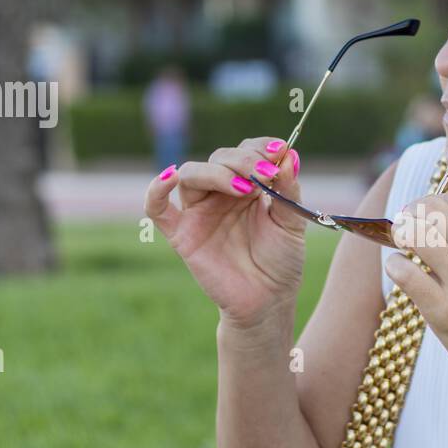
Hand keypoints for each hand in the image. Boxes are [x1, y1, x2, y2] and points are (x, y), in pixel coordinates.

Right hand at [144, 138, 304, 325]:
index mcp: (248, 185)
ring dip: (216, 173)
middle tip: (265, 174)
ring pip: (191, 174)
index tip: (280, 151)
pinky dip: (156, 189)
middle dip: (243, 161)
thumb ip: (289, 189)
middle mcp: (220, 193)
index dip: (260, 147)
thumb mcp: (291, 223)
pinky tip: (169, 177)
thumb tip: (290, 154)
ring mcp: (199, 212)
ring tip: (244, 188)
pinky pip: (156, 208)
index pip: (246, 150)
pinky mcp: (181, 234)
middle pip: (219, 158)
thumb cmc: (281, 261)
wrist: (268, 301)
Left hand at [382, 191, 447, 417]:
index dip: (435, 201)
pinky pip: (404, 272)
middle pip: (432, 210)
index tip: (426, 212)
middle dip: (413, 211)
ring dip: (401, 233)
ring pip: (415, 234)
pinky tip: (399, 269)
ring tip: (401, 243)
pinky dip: (395, 265)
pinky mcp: (442, 312)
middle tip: (407, 224)